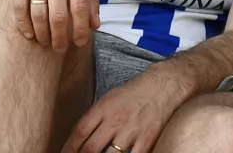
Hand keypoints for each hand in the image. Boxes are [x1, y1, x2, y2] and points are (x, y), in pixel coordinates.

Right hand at [10, 0, 98, 50]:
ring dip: (42, 34)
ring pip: (38, 14)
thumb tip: (94, 24)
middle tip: (61, 48)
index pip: (80, 8)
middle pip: (58, 16)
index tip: (79, 43)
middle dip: (60, 38)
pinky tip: (29, 33)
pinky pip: (19, 6)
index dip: (80, 30)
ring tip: (46, 42)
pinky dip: (23, 24)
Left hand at [61, 71, 182, 152]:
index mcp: (103, 108)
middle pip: (91, 148)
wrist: (163, 85)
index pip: (80, 132)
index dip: (68, 148)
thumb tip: (80, 137)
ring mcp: (131, 131)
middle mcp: (115, 120)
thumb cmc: (135, 92)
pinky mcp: (147, 140)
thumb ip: (96, 117)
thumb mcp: (110, 98)